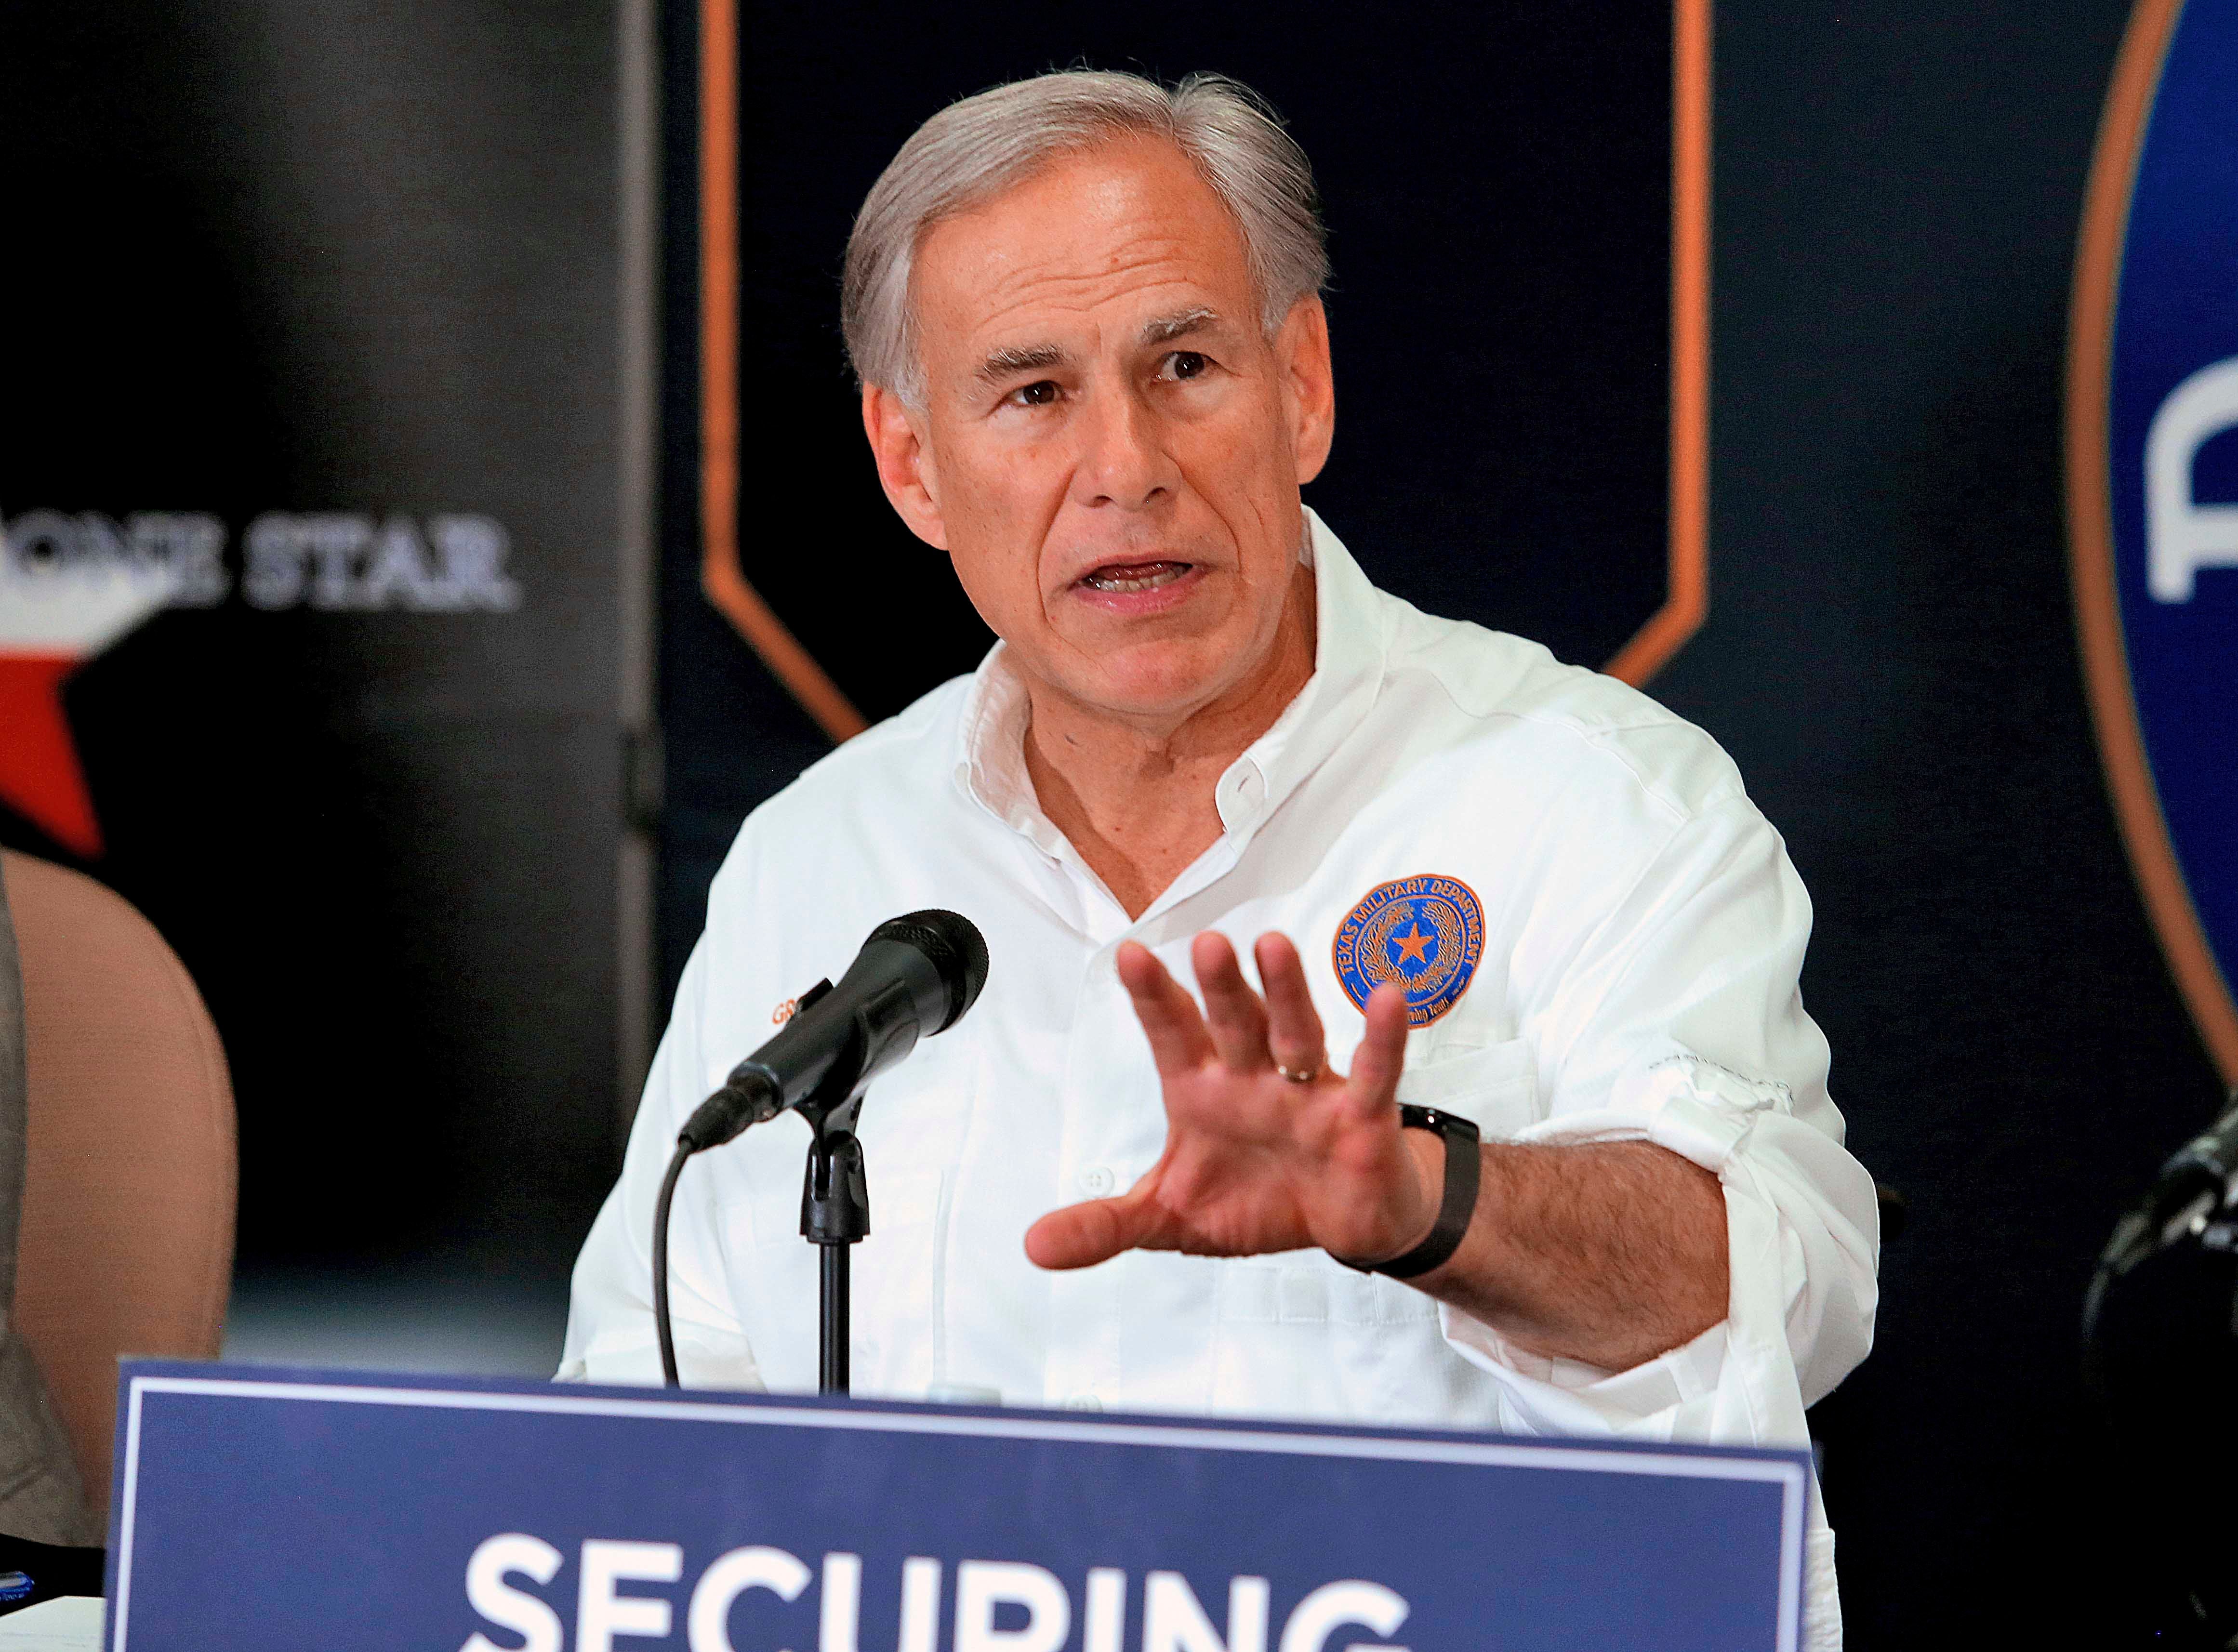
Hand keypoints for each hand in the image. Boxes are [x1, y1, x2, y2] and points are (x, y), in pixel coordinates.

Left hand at [1024, 930, 1439, 1270]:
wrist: (1339, 1226)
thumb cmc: (1258, 1200)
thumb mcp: (1170, 1217)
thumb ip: (1106, 1224)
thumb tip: (1034, 1247)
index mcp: (1203, 1091)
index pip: (1174, 1035)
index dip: (1154, 997)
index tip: (1129, 956)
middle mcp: (1254, 1078)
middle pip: (1233, 1024)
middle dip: (1221, 987)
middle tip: (1206, 944)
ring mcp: (1308, 1091)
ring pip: (1295, 1034)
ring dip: (1285, 993)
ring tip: (1273, 947)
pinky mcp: (1361, 1116)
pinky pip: (1372, 1073)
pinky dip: (1381, 1040)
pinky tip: (1386, 1000)